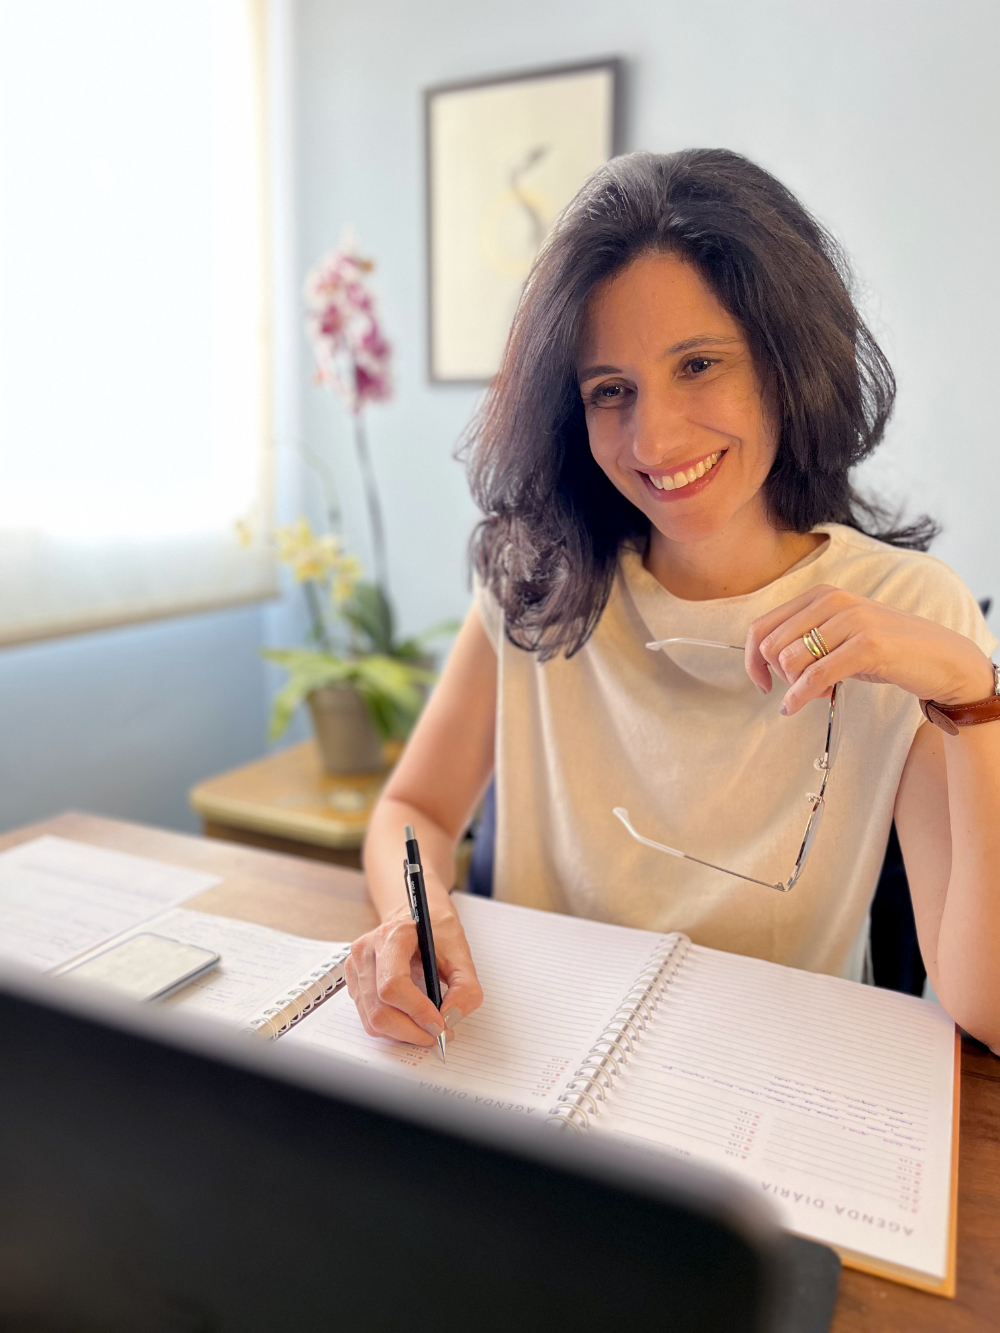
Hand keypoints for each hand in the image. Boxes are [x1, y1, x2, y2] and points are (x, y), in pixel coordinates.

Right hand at [344, 888, 483, 1045]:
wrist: (415, 915)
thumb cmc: (436, 931)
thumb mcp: (461, 951)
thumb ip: (465, 987)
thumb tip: (451, 1019)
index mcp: (392, 936)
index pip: (393, 985)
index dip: (416, 1011)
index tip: (439, 1024)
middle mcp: (366, 951)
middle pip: (380, 1010)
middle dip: (412, 1030)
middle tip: (438, 1034)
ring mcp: (355, 968)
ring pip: (372, 1020)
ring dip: (403, 1033)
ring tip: (428, 1029)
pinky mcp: (354, 983)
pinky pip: (369, 1019)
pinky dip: (393, 1029)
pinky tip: (412, 1021)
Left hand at [745, 584, 994, 717]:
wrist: (941, 658)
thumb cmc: (884, 651)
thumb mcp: (839, 637)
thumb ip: (804, 641)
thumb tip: (762, 663)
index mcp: (820, 595)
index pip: (761, 627)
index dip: (751, 660)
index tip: (761, 683)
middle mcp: (832, 600)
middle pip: (771, 646)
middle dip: (779, 676)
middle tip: (803, 689)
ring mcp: (851, 620)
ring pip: (790, 661)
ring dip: (797, 687)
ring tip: (822, 691)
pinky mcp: (867, 645)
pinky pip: (814, 676)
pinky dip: (799, 697)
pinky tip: (796, 707)